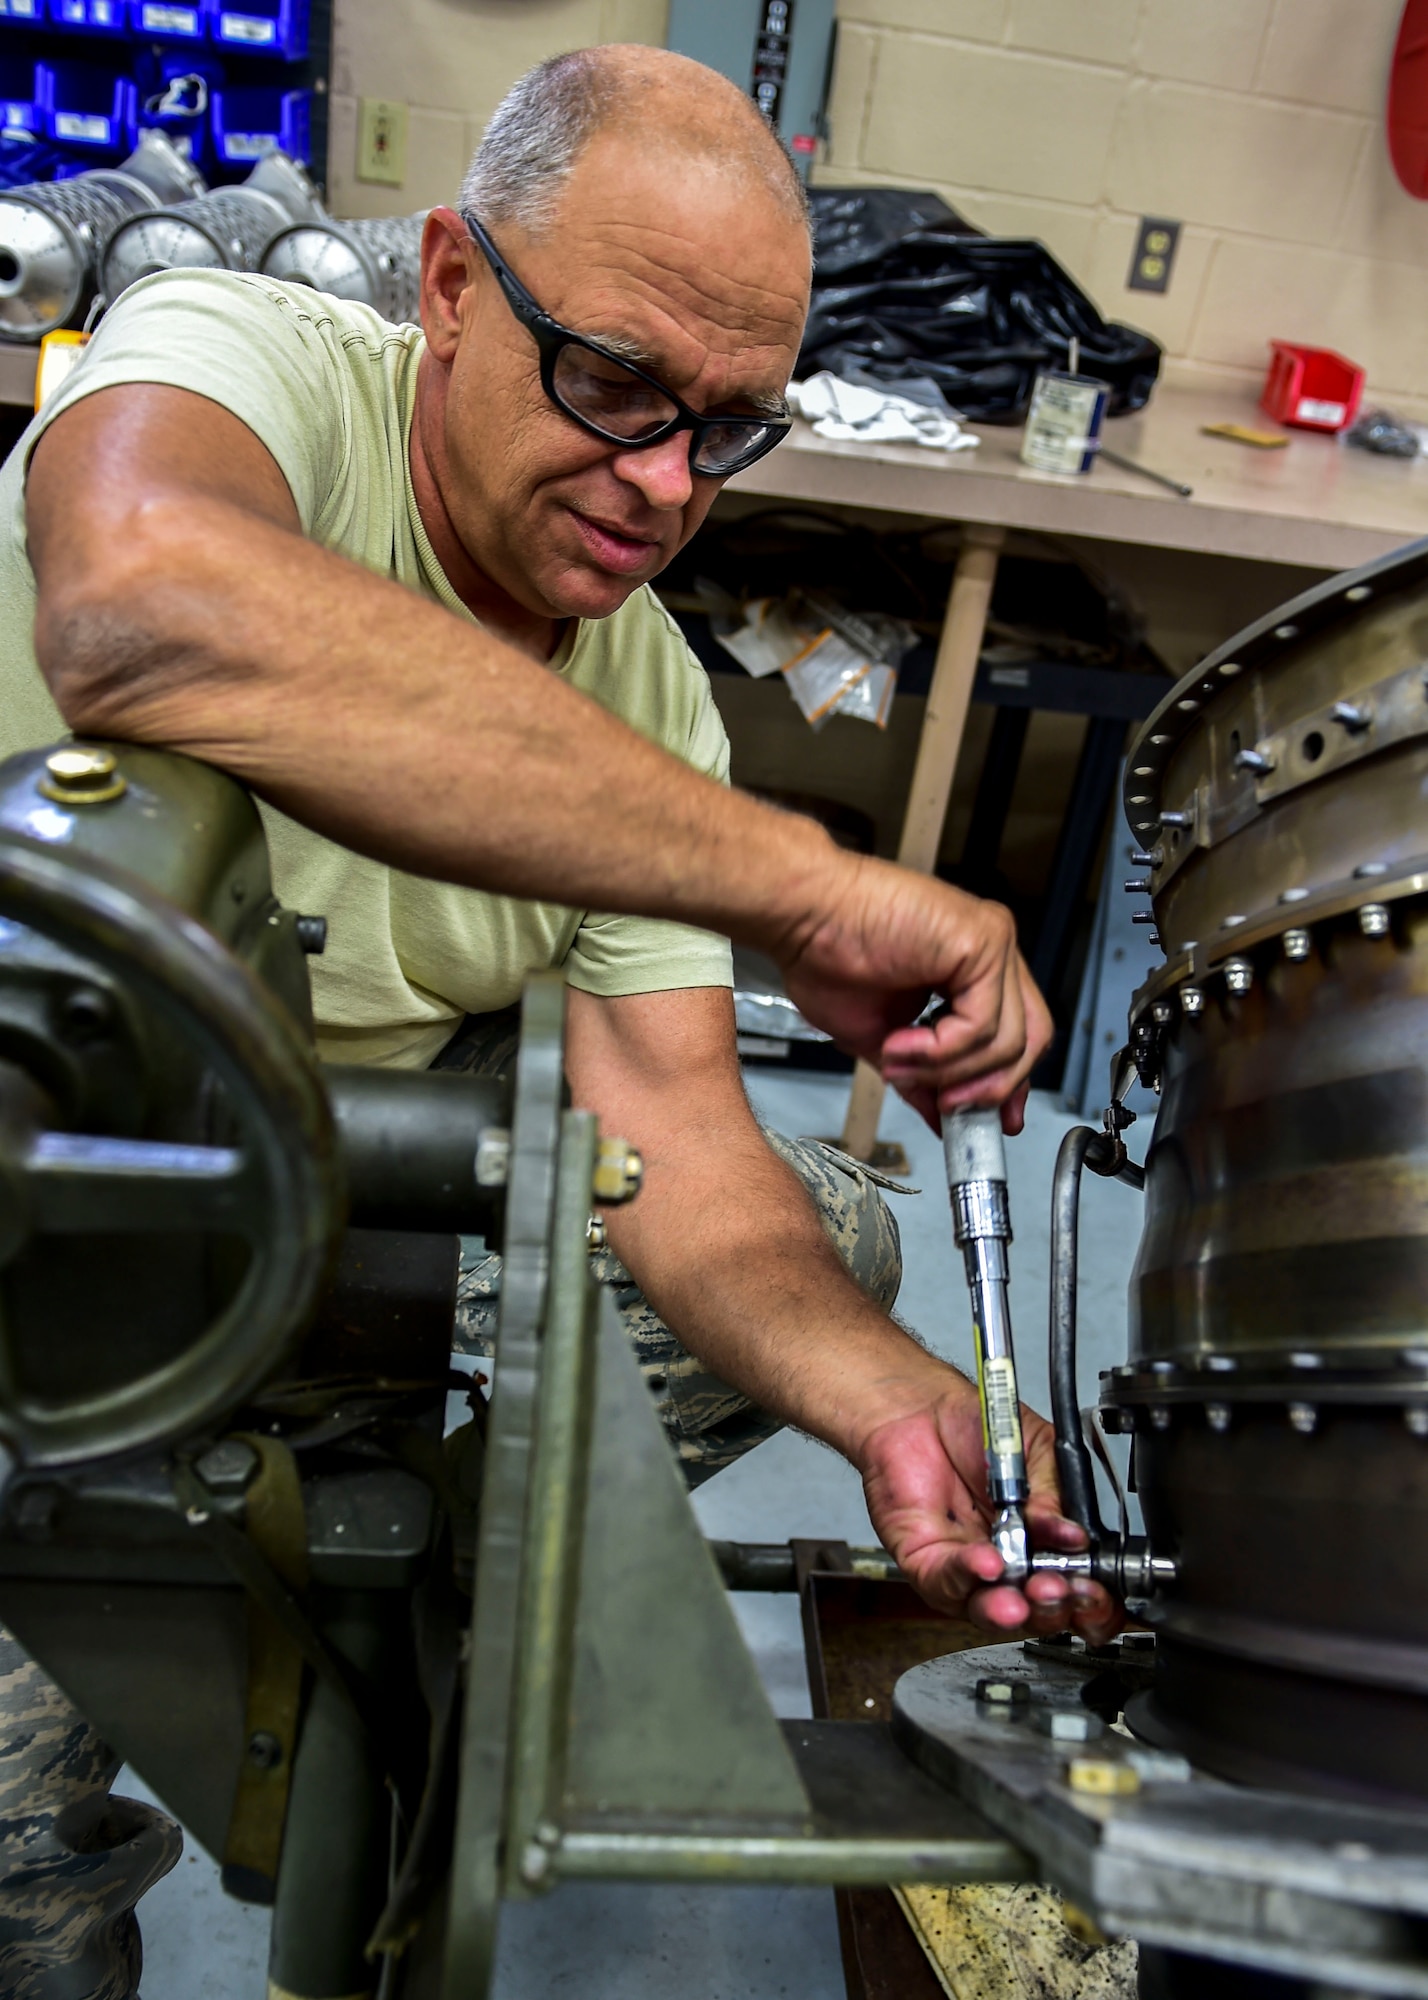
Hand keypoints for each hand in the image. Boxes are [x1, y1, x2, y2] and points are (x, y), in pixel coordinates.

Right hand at [772, 852, 1052, 1128]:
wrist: (799, 917)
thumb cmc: (826, 957)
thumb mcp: (882, 1039)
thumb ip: (923, 1075)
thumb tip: (941, 1118)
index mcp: (973, 969)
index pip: (1020, 1035)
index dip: (1009, 1083)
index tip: (991, 1121)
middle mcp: (992, 952)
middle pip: (1032, 1040)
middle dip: (992, 1088)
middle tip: (947, 1108)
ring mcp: (992, 944)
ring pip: (1008, 1042)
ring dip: (948, 1070)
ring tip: (897, 1064)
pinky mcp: (983, 942)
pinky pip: (982, 1026)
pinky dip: (940, 1050)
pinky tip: (898, 1043)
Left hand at [856, 1384, 1122, 1641]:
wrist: (921, 1407)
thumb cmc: (975, 1430)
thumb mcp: (1037, 1451)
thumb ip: (1057, 1494)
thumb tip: (1072, 1535)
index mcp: (1045, 1544)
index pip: (1078, 1593)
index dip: (1093, 1603)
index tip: (1095, 1589)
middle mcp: (1010, 1564)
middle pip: (1039, 1613)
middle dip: (1055, 1608)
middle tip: (1061, 1587)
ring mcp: (969, 1569)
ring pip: (991, 1611)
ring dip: (1013, 1607)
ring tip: (1029, 1591)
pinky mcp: (927, 1563)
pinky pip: (947, 1582)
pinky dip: (969, 1575)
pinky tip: (988, 1562)